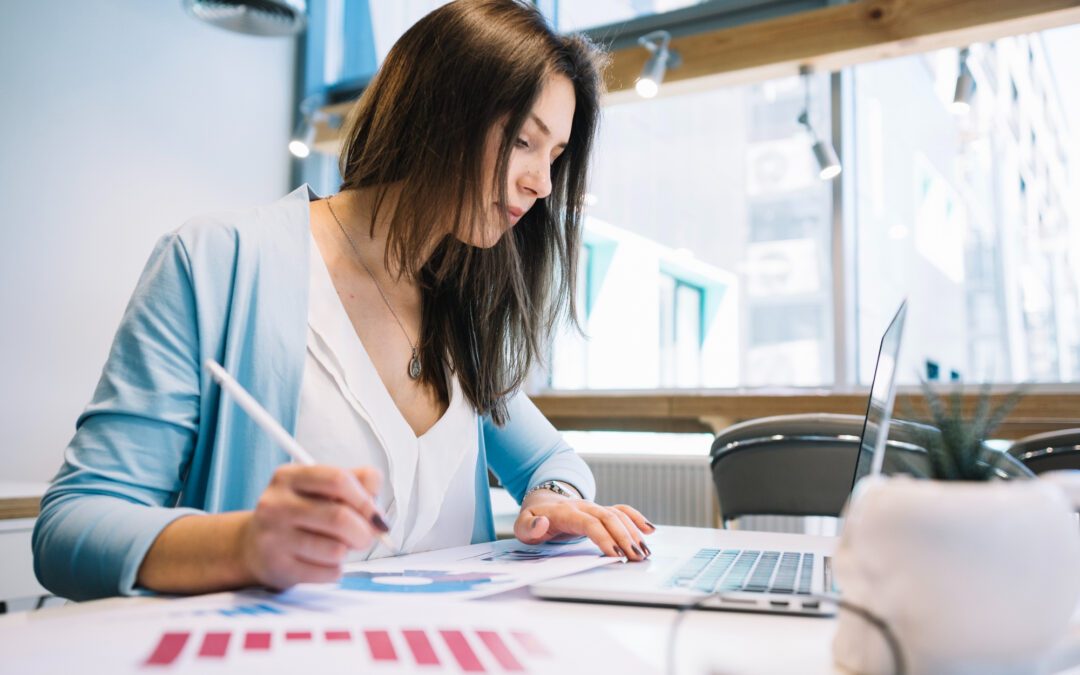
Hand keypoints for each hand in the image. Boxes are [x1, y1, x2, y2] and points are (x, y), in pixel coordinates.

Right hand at [238, 464, 385, 589]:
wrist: (253, 546)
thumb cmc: (299, 514)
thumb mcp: (321, 489)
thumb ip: (356, 482)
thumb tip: (377, 501)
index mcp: (289, 477)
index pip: (338, 479)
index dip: (365, 499)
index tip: (376, 515)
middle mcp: (276, 504)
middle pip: (340, 517)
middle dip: (364, 531)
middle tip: (365, 537)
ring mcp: (273, 537)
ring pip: (336, 549)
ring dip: (347, 551)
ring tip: (337, 547)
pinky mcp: (278, 567)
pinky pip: (328, 573)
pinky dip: (335, 570)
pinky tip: (322, 562)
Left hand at [513, 490, 656, 560]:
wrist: (542, 502)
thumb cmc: (534, 518)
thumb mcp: (522, 525)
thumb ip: (529, 527)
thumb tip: (542, 524)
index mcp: (566, 512)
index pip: (589, 523)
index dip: (604, 537)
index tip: (615, 555)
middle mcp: (584, 507)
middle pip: (609, 518)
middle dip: (625, 538)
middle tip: (637, 558)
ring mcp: (594, 507)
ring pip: (618, 515)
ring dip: (633, 533)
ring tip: (645, 552)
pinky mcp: (602, 511)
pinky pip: (622, 510)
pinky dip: (636, 518)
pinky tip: (649, 531)